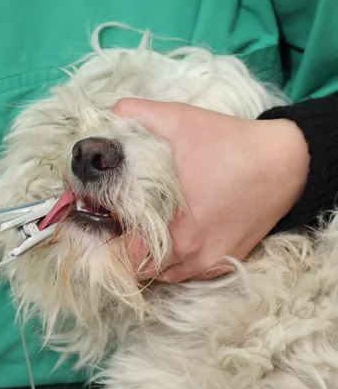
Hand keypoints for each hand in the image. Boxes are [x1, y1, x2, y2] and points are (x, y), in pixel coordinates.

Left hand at [113, 99, 309, 282]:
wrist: (286, 162)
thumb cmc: (227, 143)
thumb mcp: (177, 119)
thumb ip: (134, 115)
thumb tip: (107, 118)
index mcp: (171, 228)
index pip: (118, 253)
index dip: (104, 234)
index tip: (102, 215)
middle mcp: (188, 255)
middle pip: (135, 267)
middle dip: (121, 245)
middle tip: (119, 219)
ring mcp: (206, 263)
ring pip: (158, 273)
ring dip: (145, 254)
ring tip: (143, 226)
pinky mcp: (222, 263)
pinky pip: (183, 272)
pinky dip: (171, 259)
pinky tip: (171, 231)